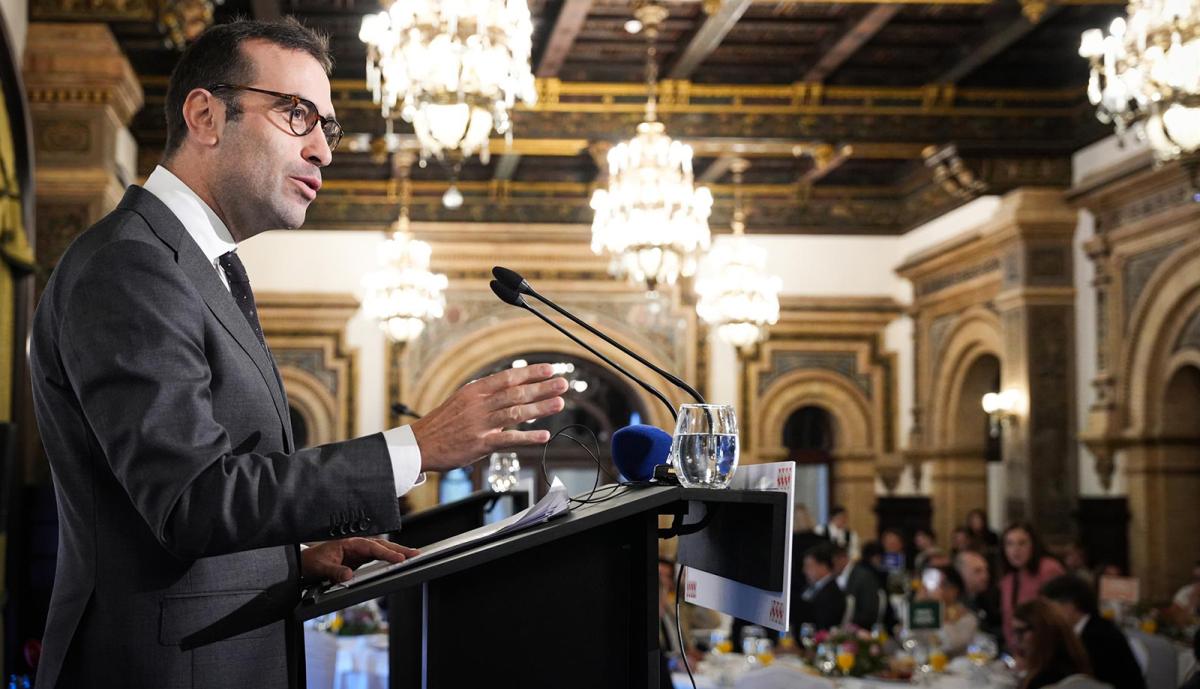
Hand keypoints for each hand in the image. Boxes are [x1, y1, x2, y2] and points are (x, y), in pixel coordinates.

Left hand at [301, 537, 418, 583]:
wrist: (305, 563)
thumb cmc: (312, 561)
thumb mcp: (321, 567)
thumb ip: (335, 571)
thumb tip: (349, 575)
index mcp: (349, 543)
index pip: (372, 547)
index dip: (386, 552)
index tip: (398, 558)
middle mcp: (356, 546)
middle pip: (382, 545)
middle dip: (399, 549)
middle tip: (415, 554)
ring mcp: (359, 552)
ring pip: (382, 550)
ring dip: (397, 552)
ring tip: (412, 556)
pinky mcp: (360, 560)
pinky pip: (377, 558)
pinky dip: (389, 558)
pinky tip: (398, 562)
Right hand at [410, 363, 567, 472]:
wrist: (419, 444)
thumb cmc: (442, 423)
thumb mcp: (461, 400)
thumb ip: (485, 395)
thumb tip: (510, 388)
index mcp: (474, 391)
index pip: (507, 377)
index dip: (531, 373)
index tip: (550, 369)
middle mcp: (478, 405)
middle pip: (516, 393)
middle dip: (542, 387)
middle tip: (563, 384)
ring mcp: (480, 424)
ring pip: (515, 413)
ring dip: (540, 408)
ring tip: (559, 403)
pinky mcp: (479, 444)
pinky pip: (508, 439)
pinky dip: (527, 437)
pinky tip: (544, 435)